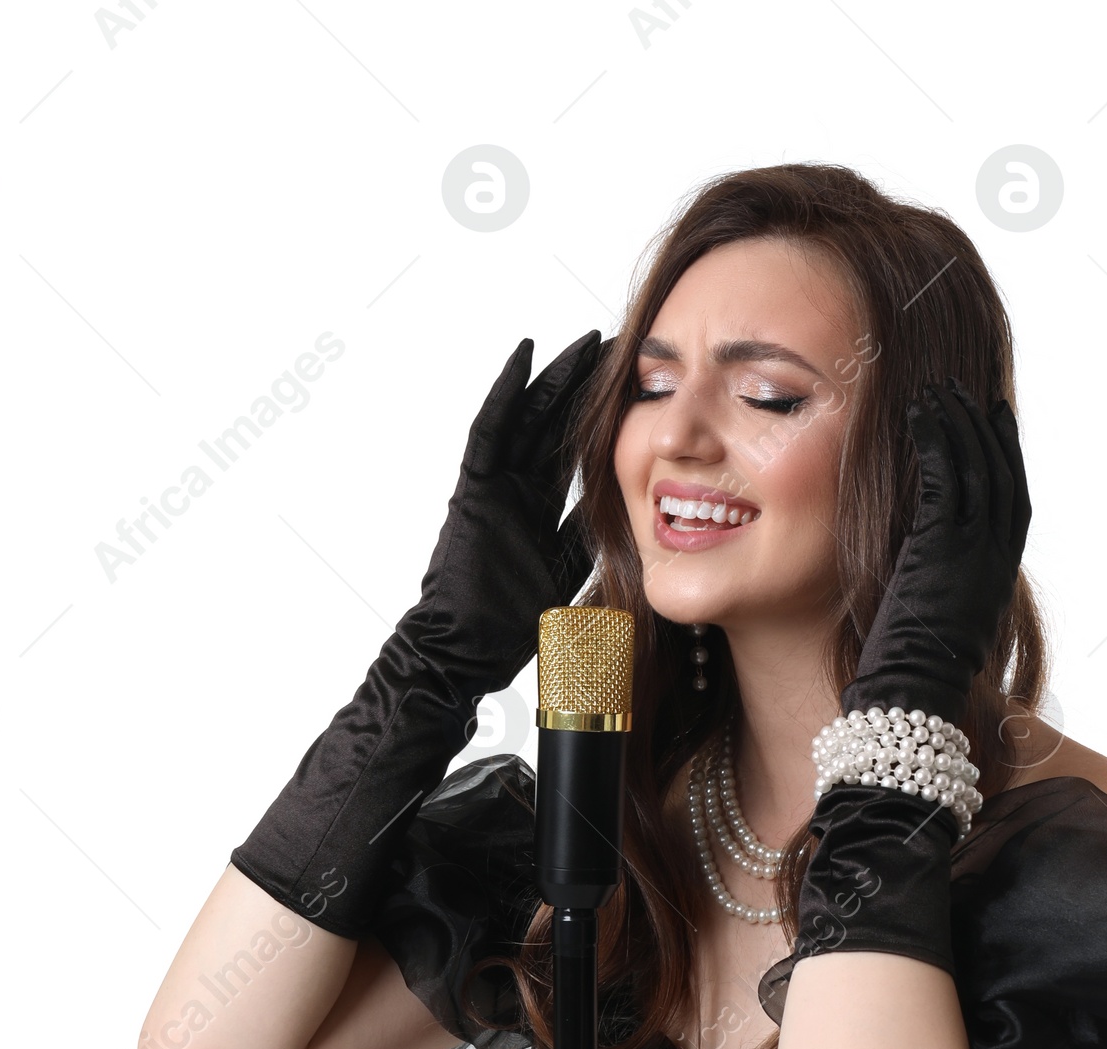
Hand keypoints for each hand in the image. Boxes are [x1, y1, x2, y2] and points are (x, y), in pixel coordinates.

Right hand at [401, 330, 607, 689]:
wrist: (465, 650)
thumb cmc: (510, 629)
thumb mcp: (570, 579)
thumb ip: (590, 548)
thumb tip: (634, 530)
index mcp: (539, 512)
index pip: (579, 456)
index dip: (607, 424)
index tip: (641, 394)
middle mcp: (517, 491)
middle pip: (556, 426)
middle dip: (586, 388)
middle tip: (623, 350)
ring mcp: (494, 486)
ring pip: (529, 417)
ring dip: (556, 377)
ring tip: (586, 341)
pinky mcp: (474, 487)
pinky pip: (490, 429)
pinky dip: (507, 391)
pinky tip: (526, 355)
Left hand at [843, 379, 1029, 726]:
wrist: (912, 694)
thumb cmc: (916, 673)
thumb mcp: (946, 624)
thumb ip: (948, 586)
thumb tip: (929, 571)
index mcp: (999, 575)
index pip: (1014, 501)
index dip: (1007, 456)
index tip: (996, 422)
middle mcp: (995, 557)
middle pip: (1001, 474)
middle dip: (984, 429)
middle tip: (966, 393)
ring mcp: (973, 549)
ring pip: (975, 467)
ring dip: (957, 423)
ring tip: (938, 392)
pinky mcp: (942, 546)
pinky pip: (944, 476)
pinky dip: (935, 439)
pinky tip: (920, 415)